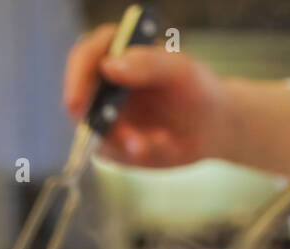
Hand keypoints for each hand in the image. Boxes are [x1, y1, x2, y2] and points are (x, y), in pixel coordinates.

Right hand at [63, 24, 227, 167]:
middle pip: (79, 101)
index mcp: (115, 52)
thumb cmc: (197, 89)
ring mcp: (107, 116)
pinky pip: (115, 155)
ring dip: (126, 144)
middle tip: (132, 139)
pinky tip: (164, 146)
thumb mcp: (181, 70)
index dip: (76, 78)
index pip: (84, 58)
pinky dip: (138, 155)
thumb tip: (107, 66)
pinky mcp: (116, 145)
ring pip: (95, 133)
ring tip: (162, 142)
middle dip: (100, 123)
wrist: (212, 127)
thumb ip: (148, 63)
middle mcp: (104, 84)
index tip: (79, 103)